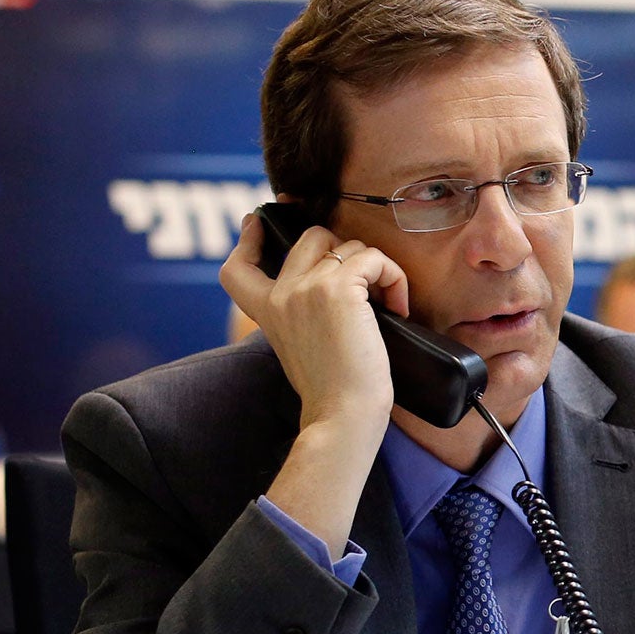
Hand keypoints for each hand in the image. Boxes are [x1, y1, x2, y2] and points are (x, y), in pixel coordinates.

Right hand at [220, 209, 408, 438]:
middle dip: (345, 250)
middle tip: (367, 283)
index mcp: (266, 311)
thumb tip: (333, 285)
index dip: (246, 239)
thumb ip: (301, 313)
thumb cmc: (334, 388)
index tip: (257, 220)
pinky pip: (374, 259)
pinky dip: (394, 277)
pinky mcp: (338, 288)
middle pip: (310, 237)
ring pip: (348, 245)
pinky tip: (398, 307)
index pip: (236, 267)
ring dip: (377, 269)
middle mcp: (281, 293)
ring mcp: (306, 287)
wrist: (342, 413)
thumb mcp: (302, 345)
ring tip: (388, 303)